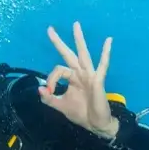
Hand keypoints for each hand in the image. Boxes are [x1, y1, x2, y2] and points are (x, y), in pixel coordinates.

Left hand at [39, 22, 118, 138]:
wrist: (95, 124)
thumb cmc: (80, 113)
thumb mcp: (60, 105)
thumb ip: (49, 98)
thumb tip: (40, 88)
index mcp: (71, 78)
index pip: (58, 70)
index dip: (51, 79)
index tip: (49, 91)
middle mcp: (79, 73)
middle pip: (68, 54)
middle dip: (58, 42)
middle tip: (50, 29)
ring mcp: (89, 75)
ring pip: (83, 54)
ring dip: (79, 40)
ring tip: (75, 25)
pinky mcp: (98, 80)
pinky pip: (103, 65)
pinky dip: (105, 53)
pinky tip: (108, 41)